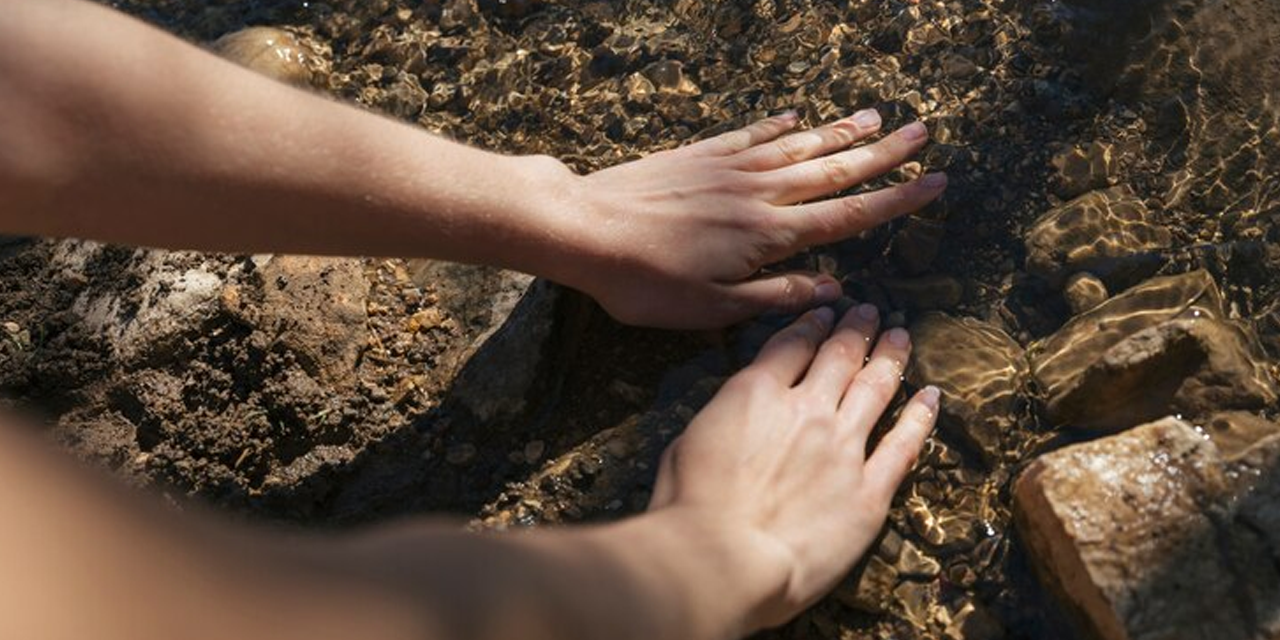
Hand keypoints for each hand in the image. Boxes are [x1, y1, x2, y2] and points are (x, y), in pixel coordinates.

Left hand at [552, 110, 944, 328]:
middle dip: (883, 153)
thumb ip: (775, 297)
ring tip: (877, 117)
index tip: (934, 182)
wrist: (582, 228)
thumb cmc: (643, 282)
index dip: (896, 200)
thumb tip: (833, 290)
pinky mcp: (698, 155)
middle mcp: (758, 193)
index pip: (847, 216)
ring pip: (798, 145)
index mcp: (768, 235)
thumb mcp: (711, 309)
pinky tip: (797, 116)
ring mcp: (728, 168)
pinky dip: (779, 125)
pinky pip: (751, 134)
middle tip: (924, 132)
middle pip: (834, 169)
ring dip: (840, 132)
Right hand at [648, 305, 939, 630]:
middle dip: (856, 330)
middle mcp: (806, 411)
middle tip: (869, 313)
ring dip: (890, 357)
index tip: (826, 313)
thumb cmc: (688, 508)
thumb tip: (734, 417)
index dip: (813, 324)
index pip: (791, 344)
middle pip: (840, 356)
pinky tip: (931, 396)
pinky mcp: (869, 492)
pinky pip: (904, 445)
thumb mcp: (686, 443)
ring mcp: (843, 449)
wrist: (721, 559)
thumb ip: (722, 420)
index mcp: (755, 393)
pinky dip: (921, 417)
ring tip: (900, 336)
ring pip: (876, 388)